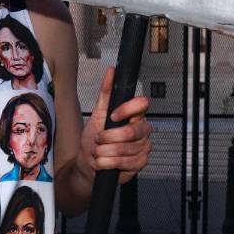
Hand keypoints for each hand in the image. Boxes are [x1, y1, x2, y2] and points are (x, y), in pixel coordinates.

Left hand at [78, 67, 152, 183]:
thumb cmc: (94, 139)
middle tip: (99, 139)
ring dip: (104, 151)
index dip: (125, 110)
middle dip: (108, 137)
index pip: (142, 105)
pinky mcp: (140, 162)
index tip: (112, 116)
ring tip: (99, 151)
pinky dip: (108, 162)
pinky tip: (103, 161)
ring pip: (124, 148)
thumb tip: (111, 71)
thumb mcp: (97, 113)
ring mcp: (143, 147)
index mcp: (135, 115)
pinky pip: (125, 162)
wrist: (89, 162)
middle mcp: (142, 130)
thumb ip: (105, 92)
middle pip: (131, 131)